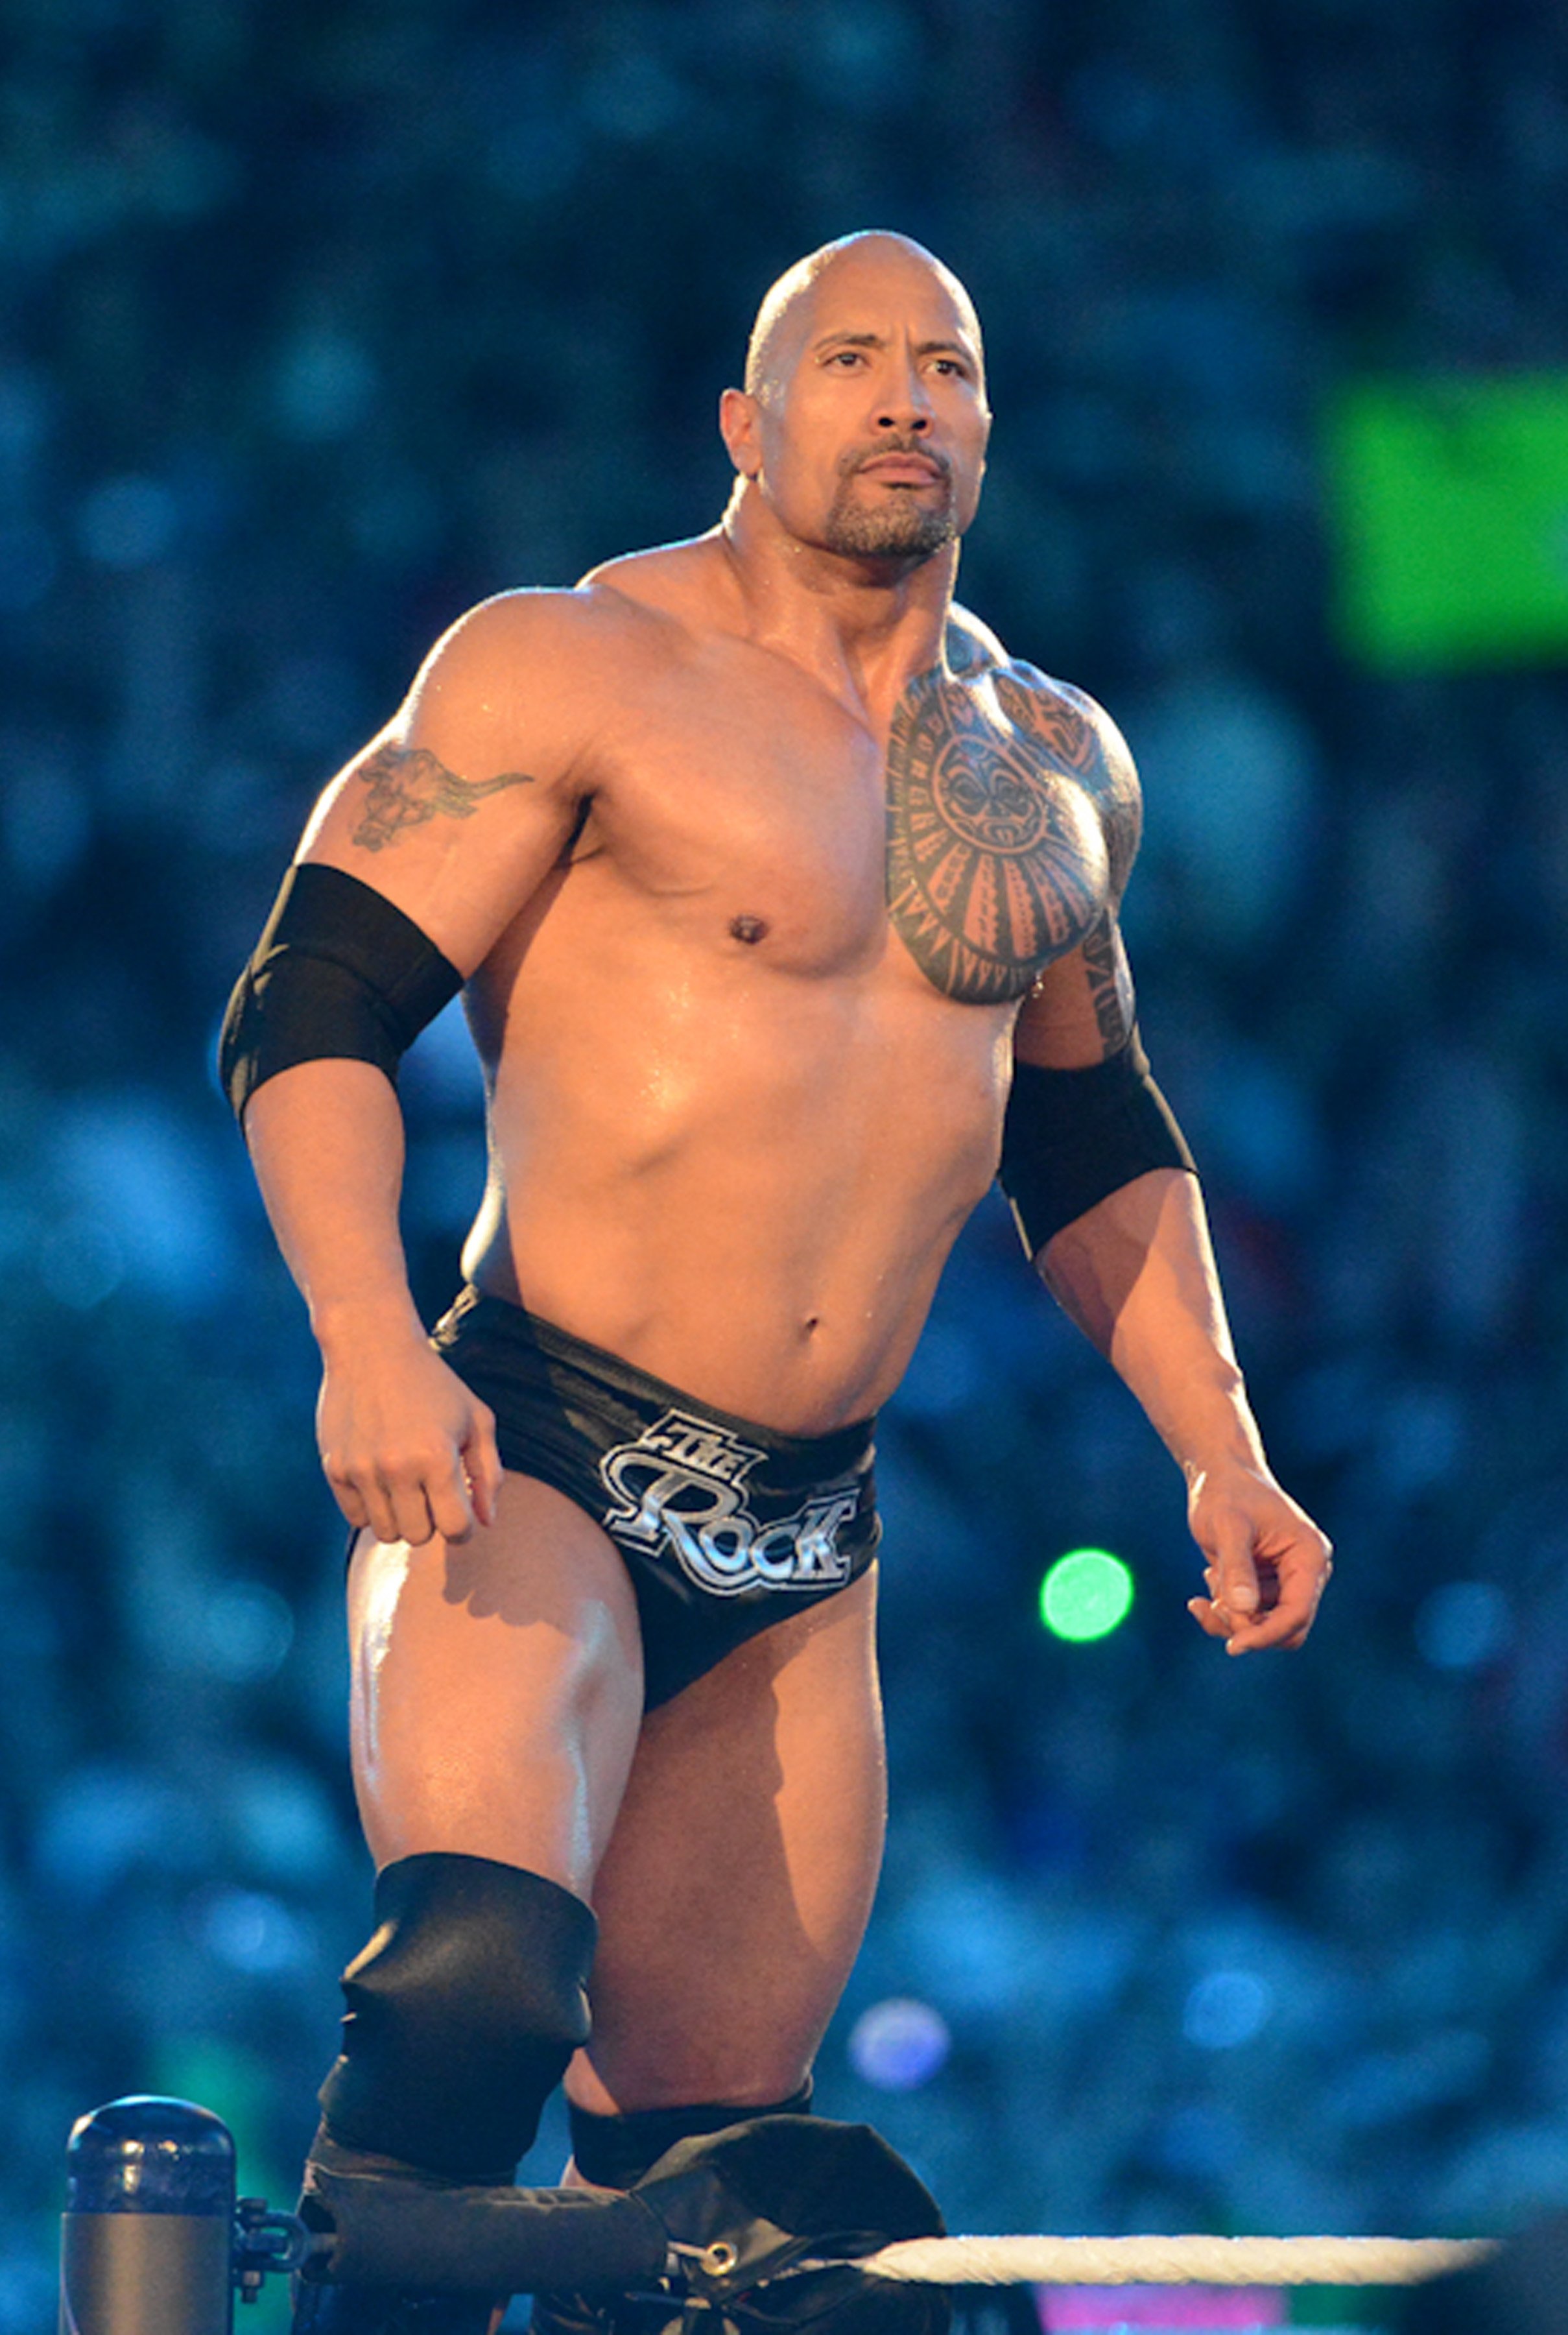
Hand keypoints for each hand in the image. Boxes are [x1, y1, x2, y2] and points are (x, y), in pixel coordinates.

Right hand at [316, 1334, 503, 1547]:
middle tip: (430, 1491)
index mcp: (438, 1457)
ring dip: (401, 1517)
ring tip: (406, 1485)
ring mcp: (363, 1471)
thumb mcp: (475, 1418)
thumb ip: (488, 1473)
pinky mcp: (334, 1469)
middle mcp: (398, 1468)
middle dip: (431, 1521)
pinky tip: (381, 1480)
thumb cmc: (433, 1383)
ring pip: (386, 1533)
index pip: (456, 1529)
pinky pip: (357, 1519)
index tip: (459, 1510)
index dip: (463, 1528)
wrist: (371, 1347)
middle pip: (420, 1536)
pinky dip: (372, 1508)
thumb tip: (486, 1523)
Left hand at [1185, 1461, 1331, 1653]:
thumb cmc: (1226, 1493)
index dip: (1266, 1634)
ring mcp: (1285, 1581)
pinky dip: (1224, 1611)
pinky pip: (1249, 1617)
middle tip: (1211, 1605)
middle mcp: (1305, 1573)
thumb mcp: (1227, 1526)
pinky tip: (1204, 1590)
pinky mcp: (1265, 1585)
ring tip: (1209, 1579)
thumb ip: (1236, 1567)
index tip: (1233, 1646)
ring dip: (1231, 1616)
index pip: (1297, 1613)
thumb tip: (1243, 1609)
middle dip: (1247, 1626)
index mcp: (1310, 1556)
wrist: (1218, 1476)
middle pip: (1286, 1628)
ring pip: (1264, 1626)